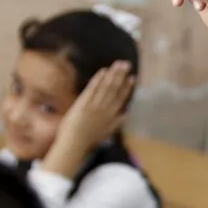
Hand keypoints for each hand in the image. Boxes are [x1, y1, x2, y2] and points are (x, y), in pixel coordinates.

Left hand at [43, 61, 134, 177]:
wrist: (75, 143)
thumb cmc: (89, 140)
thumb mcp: (107, 133)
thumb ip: (117, 122)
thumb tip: (127, 114)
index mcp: (112, 115)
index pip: (121, 98)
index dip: (127, 87)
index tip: (132, 77)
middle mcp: (105, 108)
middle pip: (115, 89)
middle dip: (121, 75)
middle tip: (126, 64)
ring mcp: (95, 104)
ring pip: (106, 86)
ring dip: (112, 74)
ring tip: (118, 64)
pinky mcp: (84, 102)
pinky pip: (93, 88)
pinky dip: (98, 79)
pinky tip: (103, 71)